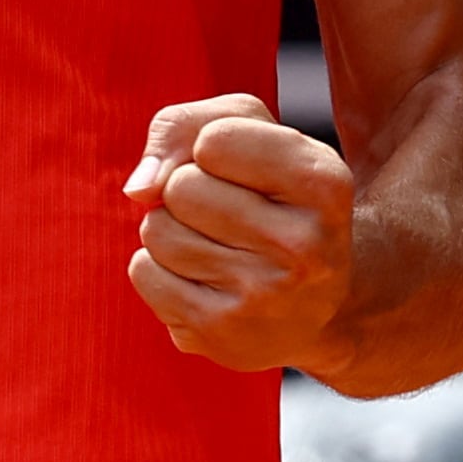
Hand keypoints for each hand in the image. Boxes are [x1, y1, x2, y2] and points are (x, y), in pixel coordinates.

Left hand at [122, 95, 357, 372]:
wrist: (313, 304)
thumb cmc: (271, 197)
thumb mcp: (250, 133)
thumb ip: (185, 125)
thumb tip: (139, 188)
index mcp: (323, 184)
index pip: (214, 140)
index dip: (211, 147)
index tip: (242, 170)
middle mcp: (303, 245)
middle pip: (181, 187)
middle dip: (187, 190)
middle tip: (226, 214)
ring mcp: (263, 297)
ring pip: (157, 229)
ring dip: (171, 229)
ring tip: (215, 246)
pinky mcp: (220, 336)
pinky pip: (143, 272)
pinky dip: (158, 267)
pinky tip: (200, 279)